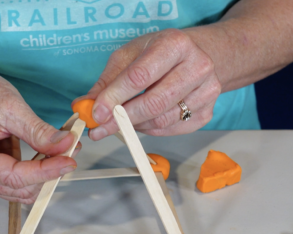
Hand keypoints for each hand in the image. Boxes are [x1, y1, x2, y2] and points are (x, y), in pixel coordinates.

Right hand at [0, 65, 79, 203]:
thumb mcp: (11, 107)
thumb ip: (38, 131)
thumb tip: (65, 145)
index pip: (14, 176)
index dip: (45, 171)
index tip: (69, 161)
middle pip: (20, 188)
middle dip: (48, 172)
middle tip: (70, 149)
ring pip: (23, 189)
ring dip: (46, 173)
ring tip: (62, 149)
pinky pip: (21, 182)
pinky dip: (38, 170)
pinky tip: (49, 153)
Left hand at [77, 29, 220, 139]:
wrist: (200, 56)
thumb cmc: (161, 53)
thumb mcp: (131, 55)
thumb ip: (108, 81)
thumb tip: (85, 105)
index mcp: (175, 44)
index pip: (139, 77)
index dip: (114, 98)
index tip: (96, 113)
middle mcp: (197, 66)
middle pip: (153, 103)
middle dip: (121, 119)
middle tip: (101, 127)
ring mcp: (207, 91)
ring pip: (162, 120)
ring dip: (134, 125)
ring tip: (121, 120)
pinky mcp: (208, 113)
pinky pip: (172, 130)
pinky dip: (150, 130)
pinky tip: (141, 121)